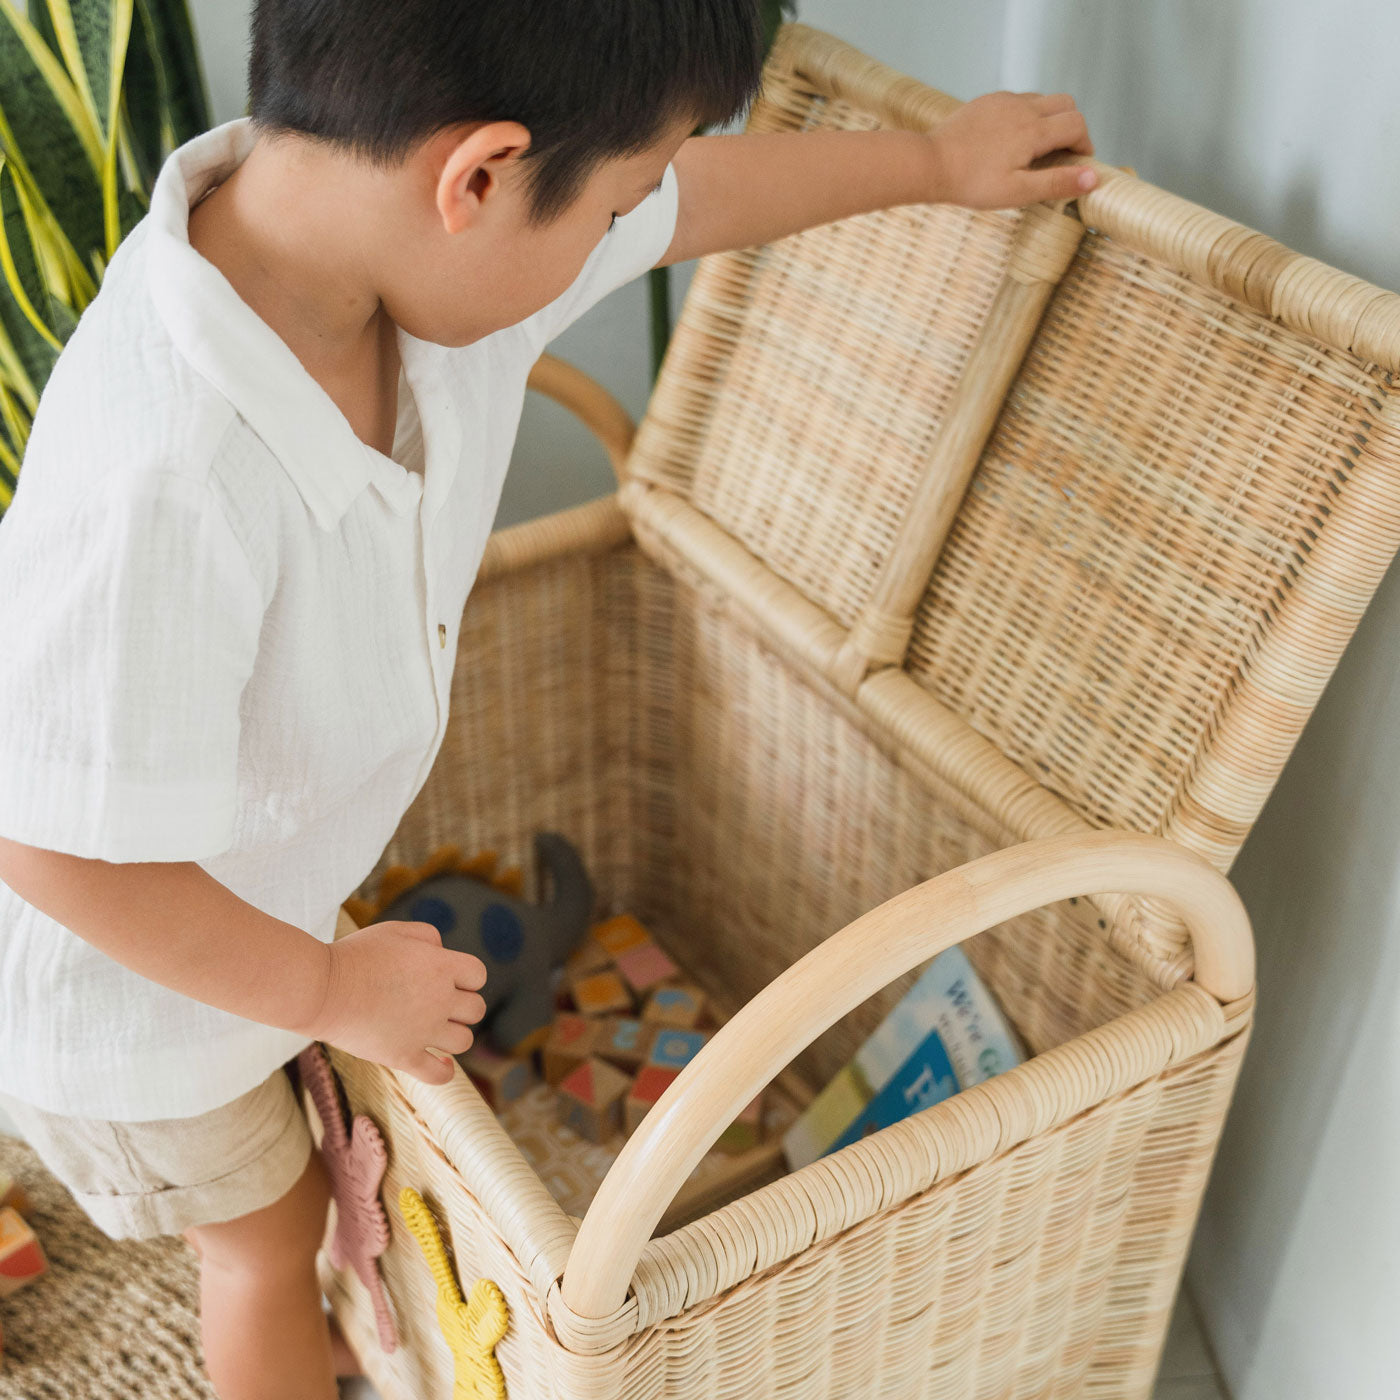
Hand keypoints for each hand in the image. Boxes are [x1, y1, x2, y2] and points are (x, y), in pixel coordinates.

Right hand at [302, 920, 487, 1085]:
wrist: (322, 989)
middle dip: (462, 1005)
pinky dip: (444, 1072)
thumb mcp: (394, 931)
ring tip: (436, 1030)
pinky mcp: (403, 1057)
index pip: (478, 975)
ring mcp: (423, 1031)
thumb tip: (442, 950)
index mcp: (441, 966)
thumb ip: (427, 936)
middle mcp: (440, 1000)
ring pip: (463, 1041)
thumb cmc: (355, 955)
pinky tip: (441, 1064)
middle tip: (439, 1004)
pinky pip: (438, 1075)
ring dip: (454, 1035)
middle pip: (476, 1009)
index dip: (466, 976)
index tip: (448, 978)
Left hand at [930, 91, 1095, 208]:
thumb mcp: (1017, 191)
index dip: (1084, 144)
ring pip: (1042, 100)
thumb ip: (1057, 183)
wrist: (928, 164)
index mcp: (1033, 130)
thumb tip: (1094, 178)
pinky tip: (1010, 141)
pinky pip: (1017, 100)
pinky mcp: (986, 101)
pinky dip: (1025, 116)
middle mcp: (1022, 107)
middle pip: (1065, 104)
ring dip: (1049, 121)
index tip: (1078, 164)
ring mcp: (1003, 101)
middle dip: (1072, 127)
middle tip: (1062, 155)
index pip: (1077, 125)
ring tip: (1035, 151)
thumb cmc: (970, 183)